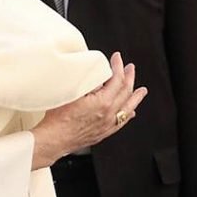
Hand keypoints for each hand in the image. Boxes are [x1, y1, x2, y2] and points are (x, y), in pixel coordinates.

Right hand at [30, 52, 147, 169]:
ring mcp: (108, 124)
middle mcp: (109, 114)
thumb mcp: (72, 92)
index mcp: (103, 102)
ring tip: (142, 91)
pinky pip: (121, 122)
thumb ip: (88, 83)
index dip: (118, 66)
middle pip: (125, 92)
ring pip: (128, 108)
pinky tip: (130, 112)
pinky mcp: (103, 132)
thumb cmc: (58, 118)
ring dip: (135, 97)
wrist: (54, 139)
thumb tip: (96, 75)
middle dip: (129, 77)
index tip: (117, 58)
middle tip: (130, 68)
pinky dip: (128, 114)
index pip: (116, 79)